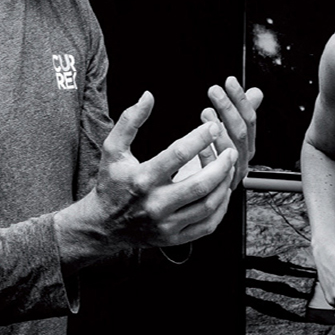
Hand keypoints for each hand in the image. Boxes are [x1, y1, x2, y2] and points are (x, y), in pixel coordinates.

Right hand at [55, 92, 236, 264]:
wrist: (104, 225)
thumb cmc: (110, 184)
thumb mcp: (113, 149)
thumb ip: (130, 120)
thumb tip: (148, 96)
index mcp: (142, 179)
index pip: (177, 155)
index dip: (199, 138)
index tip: (212, 126)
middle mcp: (156, 204)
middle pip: (200, 184)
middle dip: (221, 164)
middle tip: (231, 150)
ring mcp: (167, 224)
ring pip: (207, 205)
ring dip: (224, 185)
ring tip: (229, 168)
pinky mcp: (174, 238)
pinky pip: (207, 225)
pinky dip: (220, 208)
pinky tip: (222, 192)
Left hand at [201, 77, 263, 189]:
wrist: (192, 201)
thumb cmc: (206, 164)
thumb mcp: (225, 135)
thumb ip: (241, 114)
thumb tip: (255, 92)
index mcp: (245, 150)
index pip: (250, 121)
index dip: (241, 100)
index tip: (230, 82)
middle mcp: (239, 163)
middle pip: (241, 134)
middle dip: (229, 109)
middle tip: (215, 91)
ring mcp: (228, 177)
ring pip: (230, 152)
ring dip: (218, 128)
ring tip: (206, 112)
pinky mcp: (214, 190)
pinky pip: (213, 171)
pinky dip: (207, 154)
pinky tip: (199, 143)